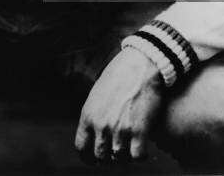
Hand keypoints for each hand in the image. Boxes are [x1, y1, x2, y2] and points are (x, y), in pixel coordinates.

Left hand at [75, 47, 162, 162]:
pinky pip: (137, 157)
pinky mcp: (140, 131)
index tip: (94, 159)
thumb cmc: (119, 74)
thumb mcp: (97, 93)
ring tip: (129, 149)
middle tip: (115, 154)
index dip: (88, 157)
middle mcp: (101, 125)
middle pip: (101, 156)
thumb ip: (94, 114)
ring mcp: (120, 129)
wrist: (140, 63)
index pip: (81, 147)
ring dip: (124, 156)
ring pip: (119, 158)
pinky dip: (140, 156)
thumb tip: (95, 133)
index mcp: (88, 115)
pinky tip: (142, 148)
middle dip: (107, 158)